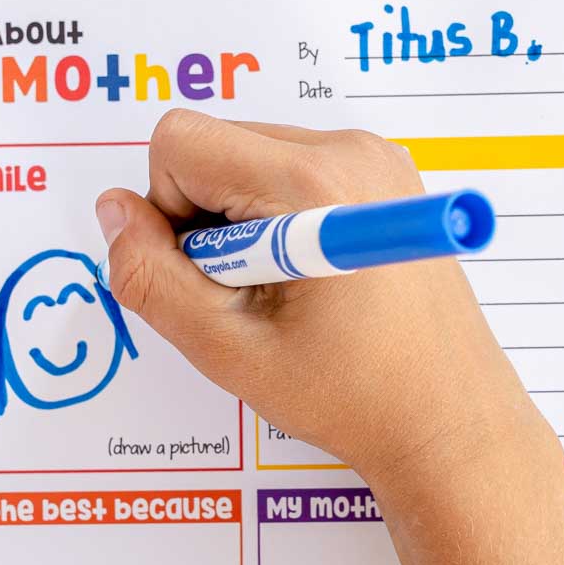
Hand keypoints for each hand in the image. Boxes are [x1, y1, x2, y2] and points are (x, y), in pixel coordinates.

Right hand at [95, 111, 546, 499]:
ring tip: (288, 295)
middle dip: (207, 217)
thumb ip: (150, 277)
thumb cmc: (351, 395)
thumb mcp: (226, 349)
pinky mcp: (387, 174)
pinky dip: (278, 216)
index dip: (168, 213)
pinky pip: (293, 169)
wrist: (449, 421)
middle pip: (215, 144)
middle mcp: (349, 150)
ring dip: (242, 219)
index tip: (210, 277)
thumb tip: (113, 211)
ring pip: (250, 157)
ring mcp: (375, 158)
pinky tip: (313, 282)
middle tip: (252, 297)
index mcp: (311, 184)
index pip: (180, 142)